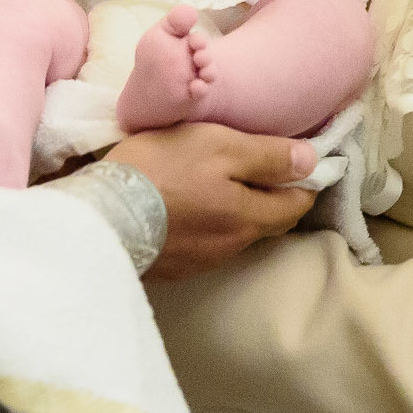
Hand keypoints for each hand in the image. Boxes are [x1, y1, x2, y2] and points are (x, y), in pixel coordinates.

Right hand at [105, 123, 318, 280]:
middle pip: (268, 222)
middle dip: (274, 198)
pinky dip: (207, 224)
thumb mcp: (217, 146)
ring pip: (236, 234)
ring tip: (220, 184)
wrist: (100, 217)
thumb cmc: (162, 171)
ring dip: (237, 212)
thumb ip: (266, 155)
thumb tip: (312, 162)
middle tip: (264, 169)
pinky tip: (188, 208)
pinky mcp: (173, 265)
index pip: (297, 204)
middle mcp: (232, 246)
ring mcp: (201, 260)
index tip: (301, 162)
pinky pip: (204, 243)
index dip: (305, 181)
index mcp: (249, 218)